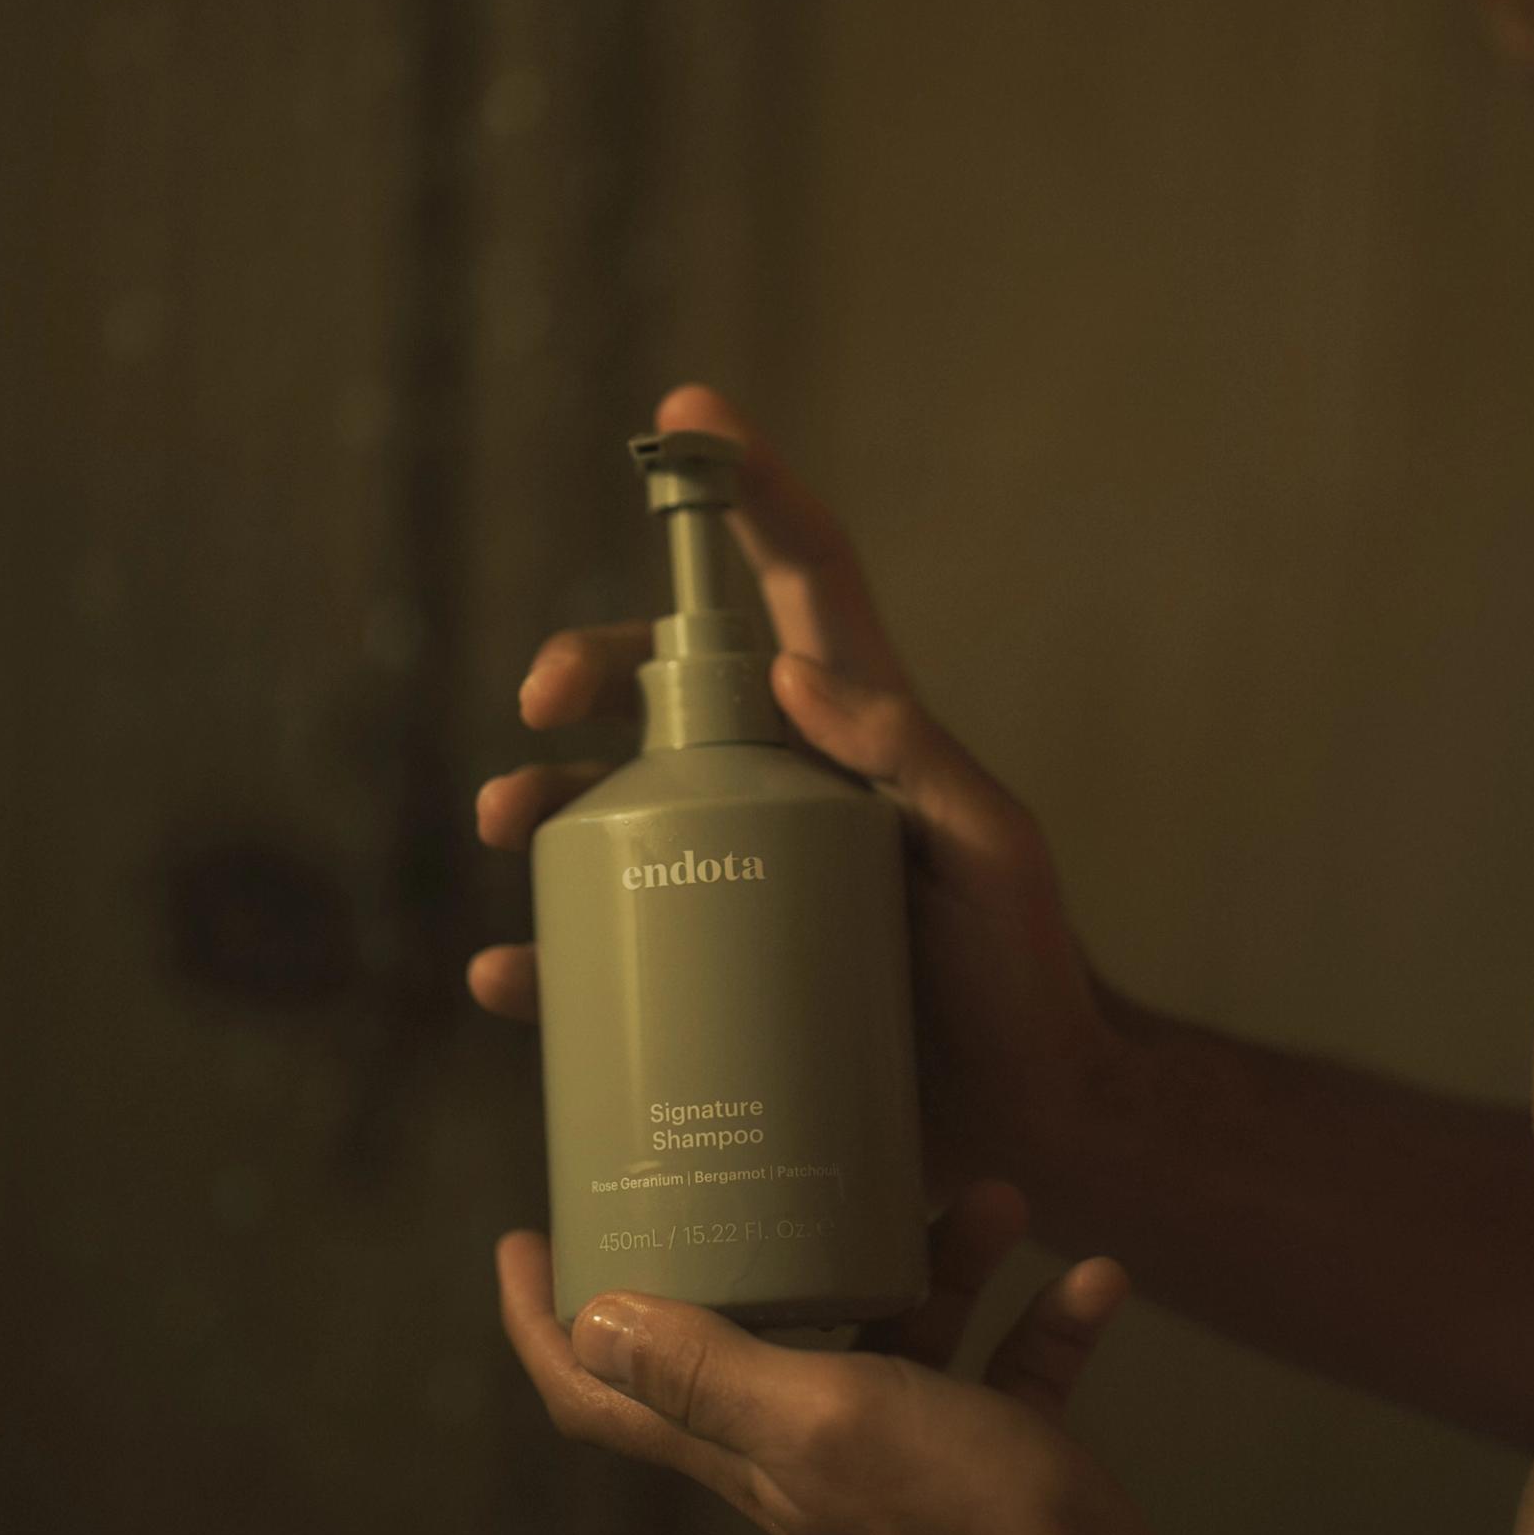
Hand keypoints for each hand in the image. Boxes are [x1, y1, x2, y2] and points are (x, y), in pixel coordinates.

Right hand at [470, 379, 1129, 1209]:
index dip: (748, 490)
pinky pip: (604, 952)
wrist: (1026, 1121)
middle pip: (663, 691)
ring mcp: (736, 878)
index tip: (687, 414)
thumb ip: (916, 759)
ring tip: (507, 821)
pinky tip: (509, 978)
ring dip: (540, 799)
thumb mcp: (993, 852)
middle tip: (541, 704)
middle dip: (587, 667)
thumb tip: (789, 673)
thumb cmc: (1023, 971)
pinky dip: (545, 961)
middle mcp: (781, 787)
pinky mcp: (710, 978)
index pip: (799, 582)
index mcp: (852, 731)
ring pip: (610, 808)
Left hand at [495, 1179, 1300, 1534]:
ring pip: (897, 1333)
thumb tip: (595, 1317)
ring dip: (943, 1261)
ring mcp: (903, 1461)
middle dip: (773, 1240)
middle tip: (778, 1157)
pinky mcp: (992, 1466)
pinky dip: (1041, 1319)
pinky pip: (1006, 1369)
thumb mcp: (827, 1424)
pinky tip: (1090, 1276)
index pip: (600, 1396)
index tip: (525, 1238)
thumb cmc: (967, 1530)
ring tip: (991, 1197)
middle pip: (755, 1337)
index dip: (544, 1324)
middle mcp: (809, 1452)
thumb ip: (714, 1375)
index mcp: (746, 1449)